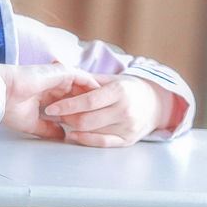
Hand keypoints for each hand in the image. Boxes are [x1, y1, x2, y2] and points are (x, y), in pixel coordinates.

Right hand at [0, 64, 99, 139]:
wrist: (2, 94)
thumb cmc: (10, 108)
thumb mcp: (32, 123)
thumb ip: (48, 129)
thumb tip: (62, 136)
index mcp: (46, 96)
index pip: (69, 105)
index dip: (80, 115)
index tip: (92, 127)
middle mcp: (54, 85)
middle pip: (80, 95)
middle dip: (93, 107)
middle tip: (108, 119)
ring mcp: (59, 77)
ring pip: (85, 87)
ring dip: (96, 98)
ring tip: (109, 109)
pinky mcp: (63, 71)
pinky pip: (85, 78)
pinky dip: (94, 88)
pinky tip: (103, 98)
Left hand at [43, 75, 172, 146]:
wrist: (155, 104)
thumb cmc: (126, 88)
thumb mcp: (109, 78)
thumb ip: (84, 76)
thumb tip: (56, 63)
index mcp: (120, 91)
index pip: (89, 101)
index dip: (68, 105)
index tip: (51, 107)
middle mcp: (125, 110)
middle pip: (88, 120)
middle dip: (67, 118)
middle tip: (56, 114)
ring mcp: (128, 127)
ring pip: (93, 132)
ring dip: (73, 127)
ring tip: (63, 120)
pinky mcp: (128, 140)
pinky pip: (102, 143)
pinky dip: (85, 140)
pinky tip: (73, 134)